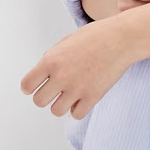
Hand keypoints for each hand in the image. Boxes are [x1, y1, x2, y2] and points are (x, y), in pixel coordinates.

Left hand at [20, 16, 134, 119]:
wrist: (123, 38)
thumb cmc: (97, 35)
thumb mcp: (68, 39)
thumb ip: (52, 56)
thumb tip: (42, 73)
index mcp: (52, 60)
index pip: (27, 85)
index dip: (31, 85)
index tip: (38, 84)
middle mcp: (61, 76)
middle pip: (39, 101)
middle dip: (47, 95)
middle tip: (56, 88)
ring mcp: (77, 88)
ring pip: (56, 111)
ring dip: (62, 103)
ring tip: (72, 92)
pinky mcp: (93, 97)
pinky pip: (76, 114)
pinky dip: (78, 108)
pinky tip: (84, 96)